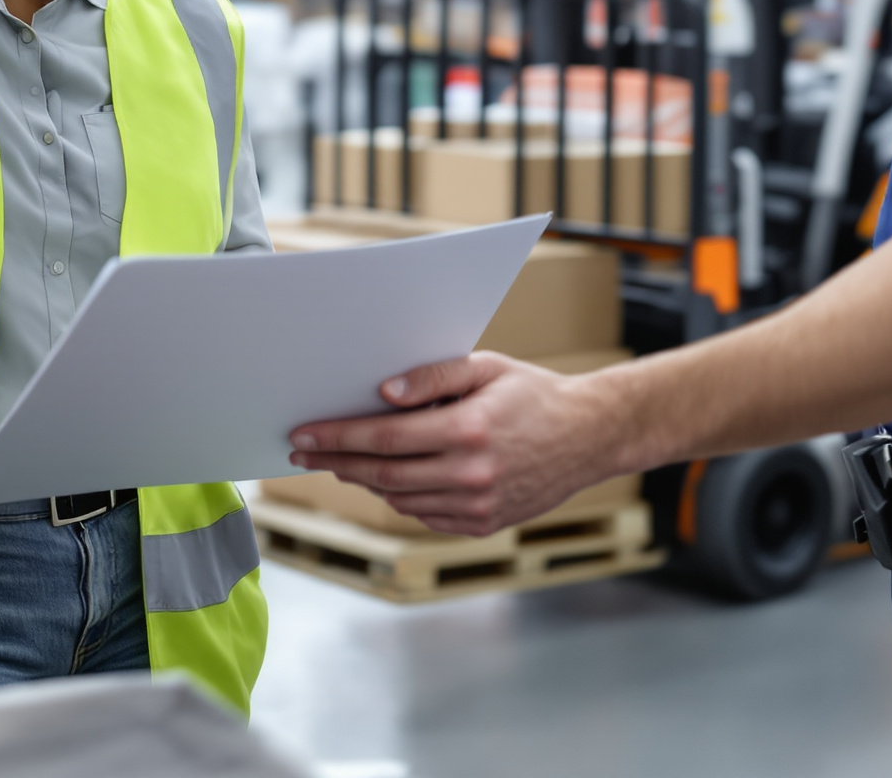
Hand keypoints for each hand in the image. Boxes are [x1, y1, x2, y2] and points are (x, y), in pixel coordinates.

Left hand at [286, 353, 632, 536]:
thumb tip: (382, 392)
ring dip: (364, 481)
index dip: (338, 436)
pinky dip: (399, 498)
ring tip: (340, 462)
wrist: (587, 436)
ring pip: (400, 499)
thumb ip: (432, 377)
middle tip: (303, 452)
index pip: (384, 437)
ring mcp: (479, 505)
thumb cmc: (532, 393)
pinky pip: (425, 515)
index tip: (304, 433)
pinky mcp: (485, 524)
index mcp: (468, 430)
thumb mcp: (485, 367)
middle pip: (383, 473)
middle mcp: (472, 474)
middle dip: (337, 461)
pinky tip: (384, 479)